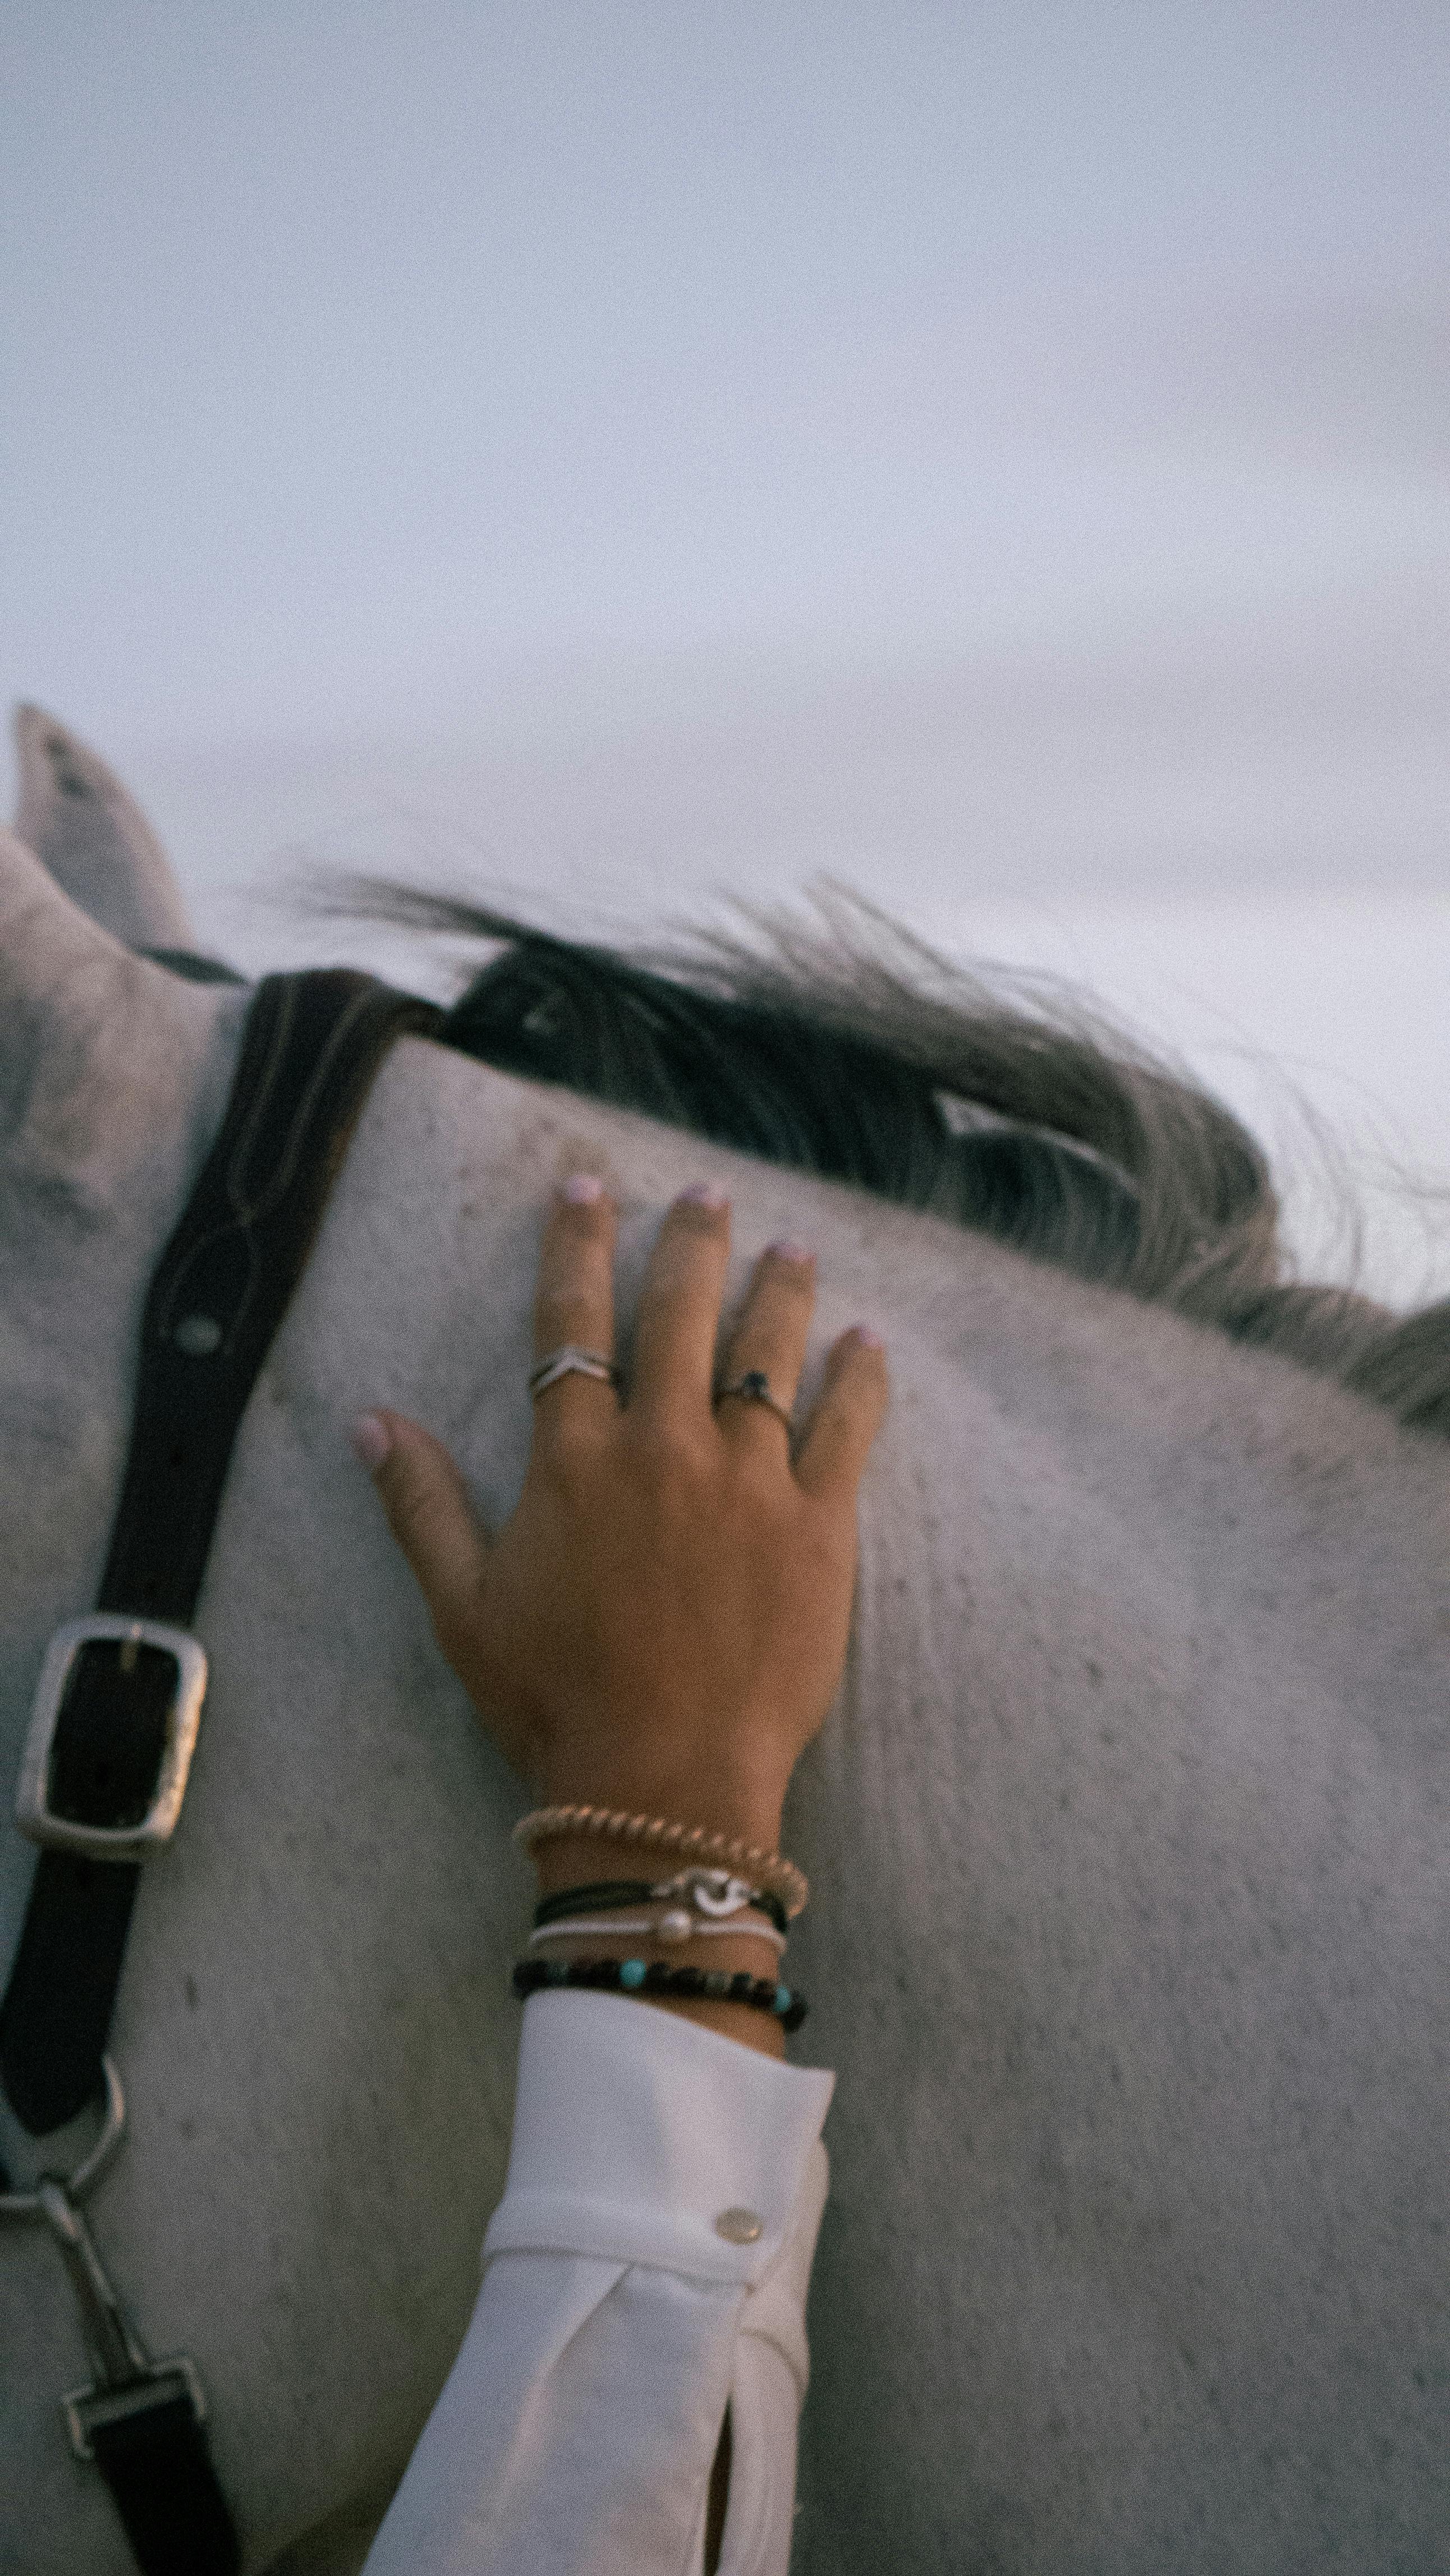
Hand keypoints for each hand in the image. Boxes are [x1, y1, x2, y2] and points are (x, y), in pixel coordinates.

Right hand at [355, 1179, 886, 1851]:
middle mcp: (663, 1448)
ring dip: (780, 1293)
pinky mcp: (818, 1527)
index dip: (576, 1247)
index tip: (587, 1188)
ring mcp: (749, 1482)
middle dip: (691, 1243)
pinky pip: (847, 1431)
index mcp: (575, 1461)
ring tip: (794, 1248)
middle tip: (708, 1192)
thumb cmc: (553, 1700)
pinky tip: (870, 1343)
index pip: (571, 1323)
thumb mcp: (463, 1606)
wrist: (664, 1779)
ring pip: (768, 1357)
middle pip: (678, 1316)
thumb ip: (421, 1506)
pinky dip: (860, 1379)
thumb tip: (371, 1423)